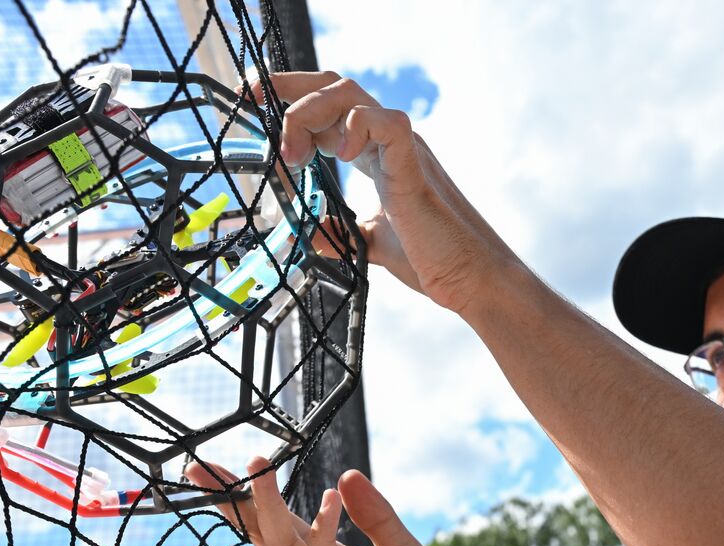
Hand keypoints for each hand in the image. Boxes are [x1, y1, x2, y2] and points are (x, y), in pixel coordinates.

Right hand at [184, 458, 485, 545]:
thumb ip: (376, 515)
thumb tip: (346, 475)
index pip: (274, 527)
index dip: (244, 498)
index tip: (209, 468)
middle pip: (265, 537)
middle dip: (235, 502)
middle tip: (204, 466)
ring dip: (269, 508)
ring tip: (259, 467)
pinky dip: (323, 537)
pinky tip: (327, 503)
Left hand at [243, 71, 523, 316]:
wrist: (471, 281)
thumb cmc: (433, 261)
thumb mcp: (370, 245)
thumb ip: (338, 234)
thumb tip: (305, 234)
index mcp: (377, 155)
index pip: (329, 109)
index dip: (290, 100)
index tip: (253, 104)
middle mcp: (388, 143)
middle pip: (334, 86)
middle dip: (289, 90)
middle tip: (255, 109)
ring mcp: (404, 149)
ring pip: (350, 94)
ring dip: (309, 112)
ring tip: (292, 152)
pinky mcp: (415, 165)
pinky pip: (387, 121)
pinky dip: (357, 127)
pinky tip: (341, 156)